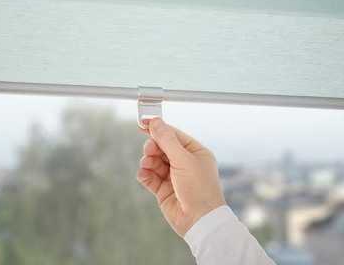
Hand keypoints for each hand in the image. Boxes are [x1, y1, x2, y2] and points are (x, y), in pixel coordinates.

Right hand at [137, 118, 225, 236]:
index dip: (158, 128)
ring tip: (147, 164)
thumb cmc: (200, 189)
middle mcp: (184, 162)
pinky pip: (150, 177)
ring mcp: (173, 176)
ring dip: (148, 161)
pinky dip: (145, 174)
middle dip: (153, 147)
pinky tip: (144, 174)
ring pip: (154, 161)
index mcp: (194, 152)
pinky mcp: (163, 189)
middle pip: (161, 147)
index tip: (143, 123)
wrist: (200, 222)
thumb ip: (167, 141)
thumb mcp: (184, 160)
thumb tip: (155, 122)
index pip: (173, 134)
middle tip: (149, 150)